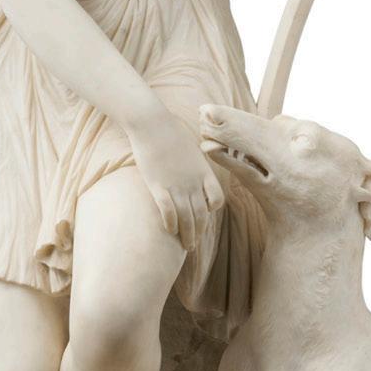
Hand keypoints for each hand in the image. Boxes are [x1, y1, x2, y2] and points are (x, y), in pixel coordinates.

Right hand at [130, 112, 224, 251]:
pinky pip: (168, 211)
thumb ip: (195, 163)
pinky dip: (170, 224)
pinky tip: (169, 230)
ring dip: (187, 235)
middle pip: (202, 215)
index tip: (204, 215)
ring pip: (186, 218)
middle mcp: (193, 182)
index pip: (217, 199)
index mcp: (204, 172)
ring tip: (186, 246)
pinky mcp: (158, 186)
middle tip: (194, 245)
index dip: (212, 211)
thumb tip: (193, 168)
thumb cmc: (170, 132)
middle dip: (199, 232)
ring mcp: (176, 185)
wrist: (152, 123)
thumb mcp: (191, 148)